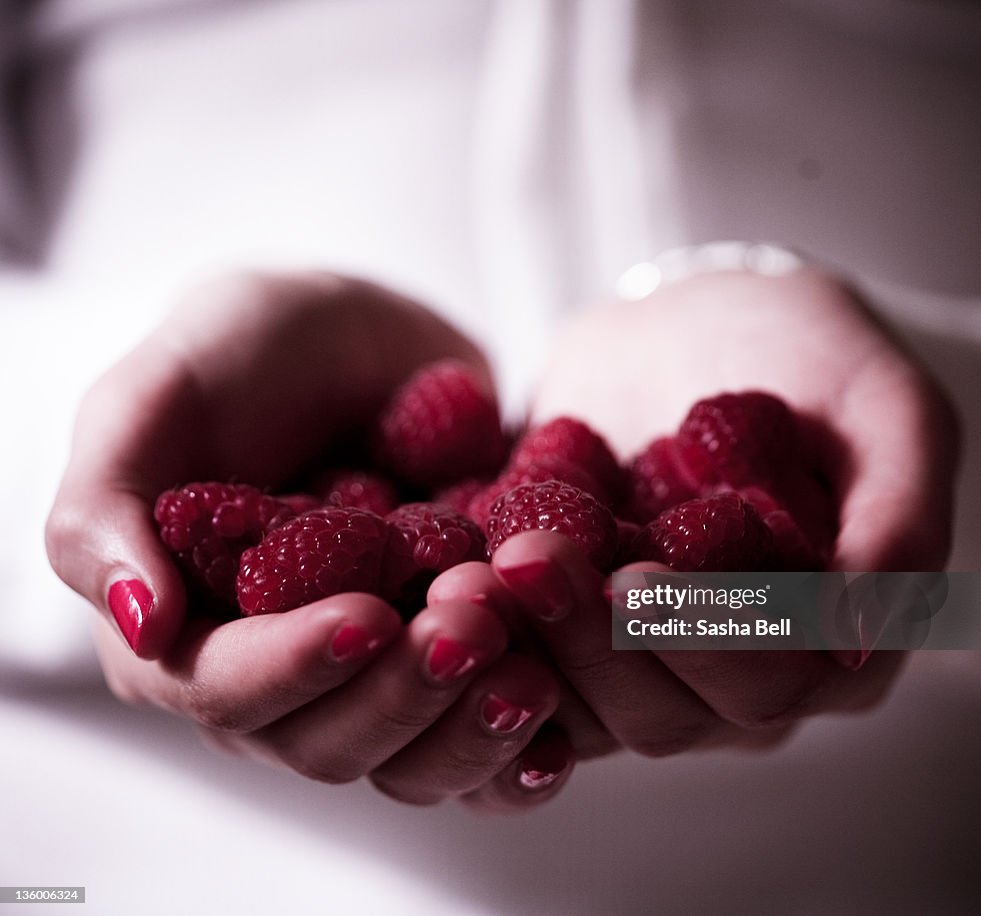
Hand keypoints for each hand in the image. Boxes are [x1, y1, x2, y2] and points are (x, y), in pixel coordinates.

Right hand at [46, 271, 570, 808]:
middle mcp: (278, 673)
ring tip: (533, 666)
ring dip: (471, 727)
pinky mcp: (448, 661)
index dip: (293, 668)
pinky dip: (521, 749)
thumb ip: (109, 507)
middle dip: (405, 693)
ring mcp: (371, 674)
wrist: (364, 339)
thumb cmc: (245, 353)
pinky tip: (561, 730)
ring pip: (413, 759)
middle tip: (473, 618)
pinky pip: (483, 741)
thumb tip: (143, 626)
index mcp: (187, 630)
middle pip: (330, 743)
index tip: (368, 614)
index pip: (226, 690)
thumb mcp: (156, 395)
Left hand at [490, 268, 958, 754]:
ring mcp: (651, 665)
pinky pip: (527, 671)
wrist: (690, 324)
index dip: (704, 640)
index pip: (773, 680)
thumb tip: (857, 640)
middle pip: (669, 712)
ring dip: (532, 646)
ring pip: (588, 709)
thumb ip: (901, 514)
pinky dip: (491, 638)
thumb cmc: (801, 352)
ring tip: (481, 568)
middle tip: (532, 560)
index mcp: (834, 639)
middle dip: (598, 642)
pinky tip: (454, 581)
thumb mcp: (882, 403)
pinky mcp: (576, 636)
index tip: (633, 573)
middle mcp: (742, 675)